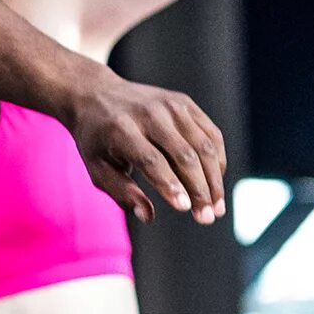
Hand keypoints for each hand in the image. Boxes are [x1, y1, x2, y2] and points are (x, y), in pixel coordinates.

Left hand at [65, 73, 224, 222]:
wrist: (97, 95)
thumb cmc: (96, 141)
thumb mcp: (97, 168)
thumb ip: (121, 192)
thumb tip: (147, 216)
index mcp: (121, 129)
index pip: (151, 160)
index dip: (169, 184)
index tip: (185, 208)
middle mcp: (150, 114)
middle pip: (184, 155)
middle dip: (199, 189)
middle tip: (207, 218)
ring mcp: (171, 106)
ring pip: (204, 146)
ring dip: (214, 179)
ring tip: (217, 208)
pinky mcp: (186, 103)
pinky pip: (211, 135)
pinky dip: (217, 161)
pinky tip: (215, 183)